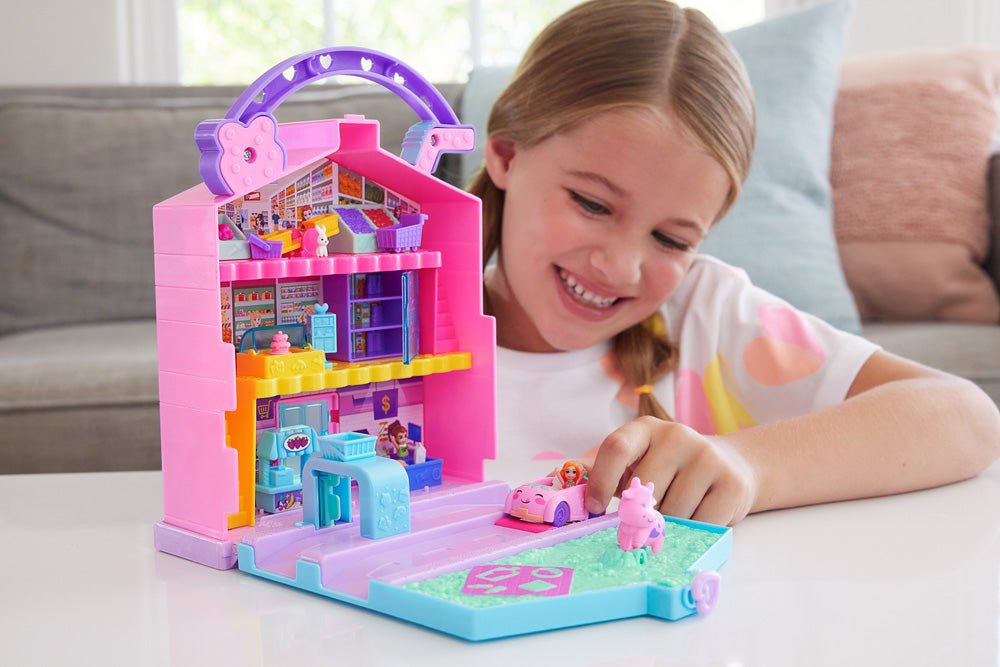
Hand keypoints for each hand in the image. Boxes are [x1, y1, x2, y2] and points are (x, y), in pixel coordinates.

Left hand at [584, 416, 758, 525]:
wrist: (730, 466)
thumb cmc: (670, 471)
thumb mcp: (636, 462)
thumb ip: (604, 472)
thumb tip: (567, 483)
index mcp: (645, 428)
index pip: (616, 448)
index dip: (601, 480)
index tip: (596, 509)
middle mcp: (677, 435)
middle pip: (645, 489)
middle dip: (640, 514)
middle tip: (644, 522)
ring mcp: (707, 457)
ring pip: (673, 512)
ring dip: (669, 526)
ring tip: (677, 514)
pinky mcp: (731, 483)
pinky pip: (702, 524)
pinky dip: (695, 532)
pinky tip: (699, 517)